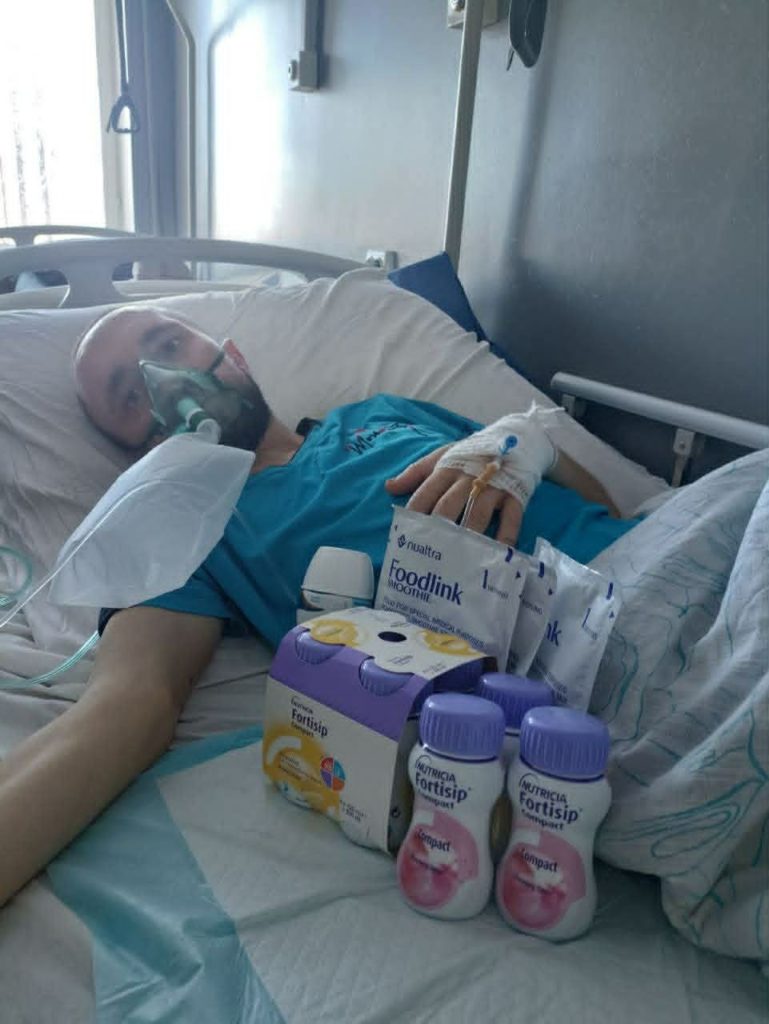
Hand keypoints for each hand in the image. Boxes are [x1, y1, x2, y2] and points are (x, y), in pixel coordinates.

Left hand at [385, 445, 523, 545]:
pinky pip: (511, 518)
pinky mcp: (515, 495)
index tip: (405, 534)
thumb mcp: (442, 456)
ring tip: (458, 557)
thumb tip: (389, 487)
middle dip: (437, 527)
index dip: (414, 513)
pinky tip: (497, 552)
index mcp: (447, 468)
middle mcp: (468, 478)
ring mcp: (493, 487)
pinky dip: (505, 536)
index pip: (425, 492)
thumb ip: (415, 473)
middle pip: (448, 505)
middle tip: (428, 552)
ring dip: (467, 535)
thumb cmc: (471, 453)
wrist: (516, 438)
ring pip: (477, 513)